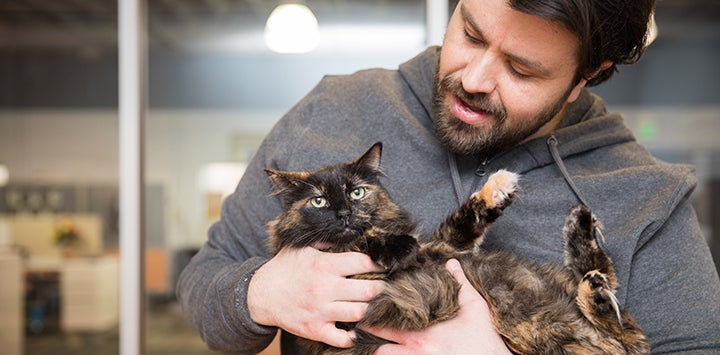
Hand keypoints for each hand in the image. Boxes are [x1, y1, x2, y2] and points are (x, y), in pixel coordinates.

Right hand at [247, 246, 384, 347]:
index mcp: (324, 265)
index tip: (384, 266)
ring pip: (359, 313)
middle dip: (381, 288)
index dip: (378, 264)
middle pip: (367, 291)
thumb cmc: (284, 268)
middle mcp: (324, 288)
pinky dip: (354, 336)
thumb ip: (327, 242)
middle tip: (384, 287)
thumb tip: (351, 234)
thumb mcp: (302, 247)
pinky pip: (342, 338)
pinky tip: (357, 327)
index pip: (362, 263)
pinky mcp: (315, 329)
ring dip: (371, 310)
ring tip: (374, 305)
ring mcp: (320, 311)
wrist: (260, 295)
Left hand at [371, 259, 511, 354]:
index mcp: (421, 333)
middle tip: (362, 328)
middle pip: (377, 347)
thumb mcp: (474, 306)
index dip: (371, 318)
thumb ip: (460, 283)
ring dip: (378, 351)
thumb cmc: (484, 338)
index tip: (367, 310)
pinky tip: (389, 351)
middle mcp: (414, 351)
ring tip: (372, 343)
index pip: (384, 325)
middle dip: (368, 337)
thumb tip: (450, 263)